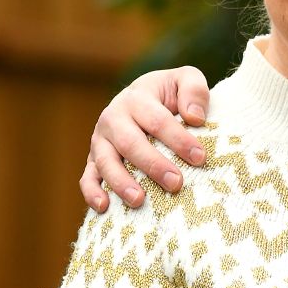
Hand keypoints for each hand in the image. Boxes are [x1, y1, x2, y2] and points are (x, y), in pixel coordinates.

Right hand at [81, 66, 210, 211]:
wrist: (144, 99)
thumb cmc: (170, 94)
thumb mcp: (185, 80)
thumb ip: (194, 90)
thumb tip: (195, 117)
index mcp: (136, 98)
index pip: (157, 120)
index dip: (178, 139)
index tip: (199, 158)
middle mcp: (113, 118)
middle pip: (130, 143)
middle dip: (153, 165)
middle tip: (176, 184)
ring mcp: (100, 140)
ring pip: (106, 162)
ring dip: (121, 182)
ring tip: (140, 200)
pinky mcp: (93, 159)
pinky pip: (88, 177)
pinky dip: (92, 192)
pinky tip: (104, 207)